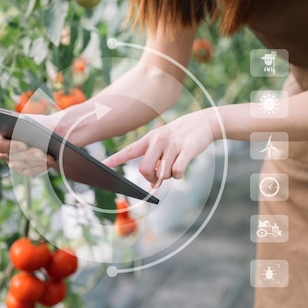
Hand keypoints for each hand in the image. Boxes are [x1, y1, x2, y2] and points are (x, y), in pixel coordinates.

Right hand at [0, 114, 59, 176]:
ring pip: (22, 165)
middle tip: (42, 154)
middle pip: (13, 157)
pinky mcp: (23, 169)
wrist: (46, 133)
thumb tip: (33, 134)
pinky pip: (30, 171)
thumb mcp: (34, 123)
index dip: (12, 146)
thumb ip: (29, 127)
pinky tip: (49, 163)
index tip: (25, 146)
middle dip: (30, 155)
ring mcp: (13, 162)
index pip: (1, 145)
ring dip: (37, 162)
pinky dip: (40, 167)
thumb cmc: (37, 125)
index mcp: (2, 138)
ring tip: (50, 158)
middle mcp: (4, 152)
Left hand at [102, 110, 216, 186]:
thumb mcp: (165, 144)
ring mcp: (173, 144)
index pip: (129, 150)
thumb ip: (156, 162)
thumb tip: (153, 185)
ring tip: (174, 166)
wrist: (204, 122)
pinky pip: (177, 172)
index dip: (115, 159)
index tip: (103, 165)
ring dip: (168, 176)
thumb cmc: (181, 136)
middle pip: (144, 169)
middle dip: (150, 178)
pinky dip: (178, 175)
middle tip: (157, 177)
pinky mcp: (187, 150)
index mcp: (150, 138)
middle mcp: (159, 140)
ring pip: (162, 173)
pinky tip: (181, 168)